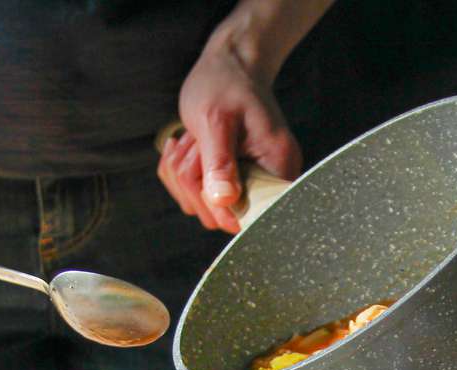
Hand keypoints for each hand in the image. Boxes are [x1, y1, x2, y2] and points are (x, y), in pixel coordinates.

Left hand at [158, 42, 301, 233]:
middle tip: (198, 145)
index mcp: (277, 169)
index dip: (220, 204)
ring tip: (195, 140)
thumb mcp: (217, 120)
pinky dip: (179, 172)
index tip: (207, 167)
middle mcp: (267, 182)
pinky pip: (191, 197)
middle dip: (195, 181)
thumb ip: (221, 163)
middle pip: (219, 215)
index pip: (251, 216)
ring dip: (184, 172)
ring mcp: (245, 185)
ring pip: (200, 206)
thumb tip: (223, 201)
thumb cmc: (226, 85)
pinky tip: (191, 145)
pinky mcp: (226, 183)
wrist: (229, 66)